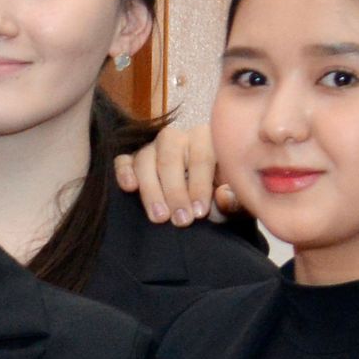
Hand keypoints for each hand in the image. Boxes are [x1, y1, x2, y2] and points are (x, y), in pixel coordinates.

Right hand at [110, 123, 233, 225]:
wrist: (202, 204)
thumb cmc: (221, 199)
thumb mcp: (235, 202)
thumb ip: (234, 201)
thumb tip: (222, 196)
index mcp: (208, 139)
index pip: (201, 157)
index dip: (200, 185)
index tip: (199, 212)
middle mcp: (179, 137)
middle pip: (170, 157)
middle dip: (175, 191)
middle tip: (181, 220)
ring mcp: (153, 147)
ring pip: (145, 158)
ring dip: (151, 189)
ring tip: (159, 217)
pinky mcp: (133, 159)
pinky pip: (123, 160)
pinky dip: (124, 172)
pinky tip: (129, 188)